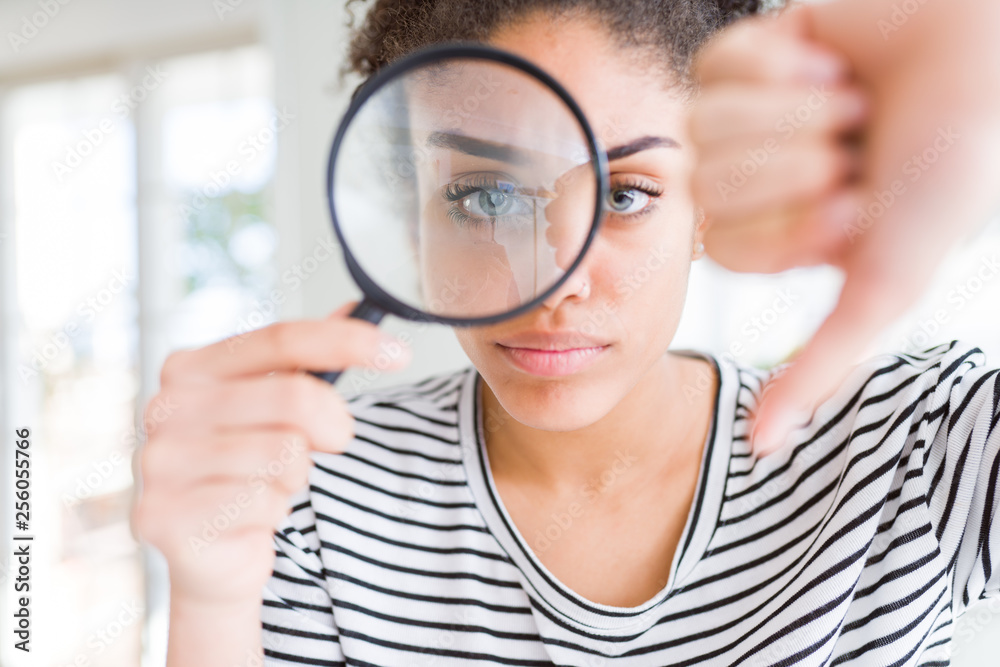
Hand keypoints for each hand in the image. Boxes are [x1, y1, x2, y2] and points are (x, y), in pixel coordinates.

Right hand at [131, 301, 411, 604]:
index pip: (281, 337)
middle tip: (334, 442)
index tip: (398, 353)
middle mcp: (167, 407)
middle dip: (333, 424)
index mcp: (190, 367)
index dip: (347, 341)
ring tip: (271, 485)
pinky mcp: (164, 515)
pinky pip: (263, 503)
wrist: (209, 553)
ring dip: (296, 476)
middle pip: (294, 396)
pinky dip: (274, 512)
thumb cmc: (245, 469)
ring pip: (285, 454)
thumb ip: (308, 358)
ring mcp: (160, 461)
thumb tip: (354, 307)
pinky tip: (250, 517)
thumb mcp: (275, 406)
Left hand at [690, 2, 999, 455]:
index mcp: (785, 234)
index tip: (860, 206)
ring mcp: (747, 116)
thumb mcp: (890, 279)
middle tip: (858, 152)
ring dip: (794, 117)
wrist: (987, 49)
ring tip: (854, 105)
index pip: (728, 249)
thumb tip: (761, 446)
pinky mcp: (747, 51)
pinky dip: (784, 65)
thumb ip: (824, 362)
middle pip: (708, 192)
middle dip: (794, 167)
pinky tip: (831, 64)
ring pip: (703, 128)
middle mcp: (758, 181)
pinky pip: (717, 66)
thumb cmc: (955, 165)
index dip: (790, 227)